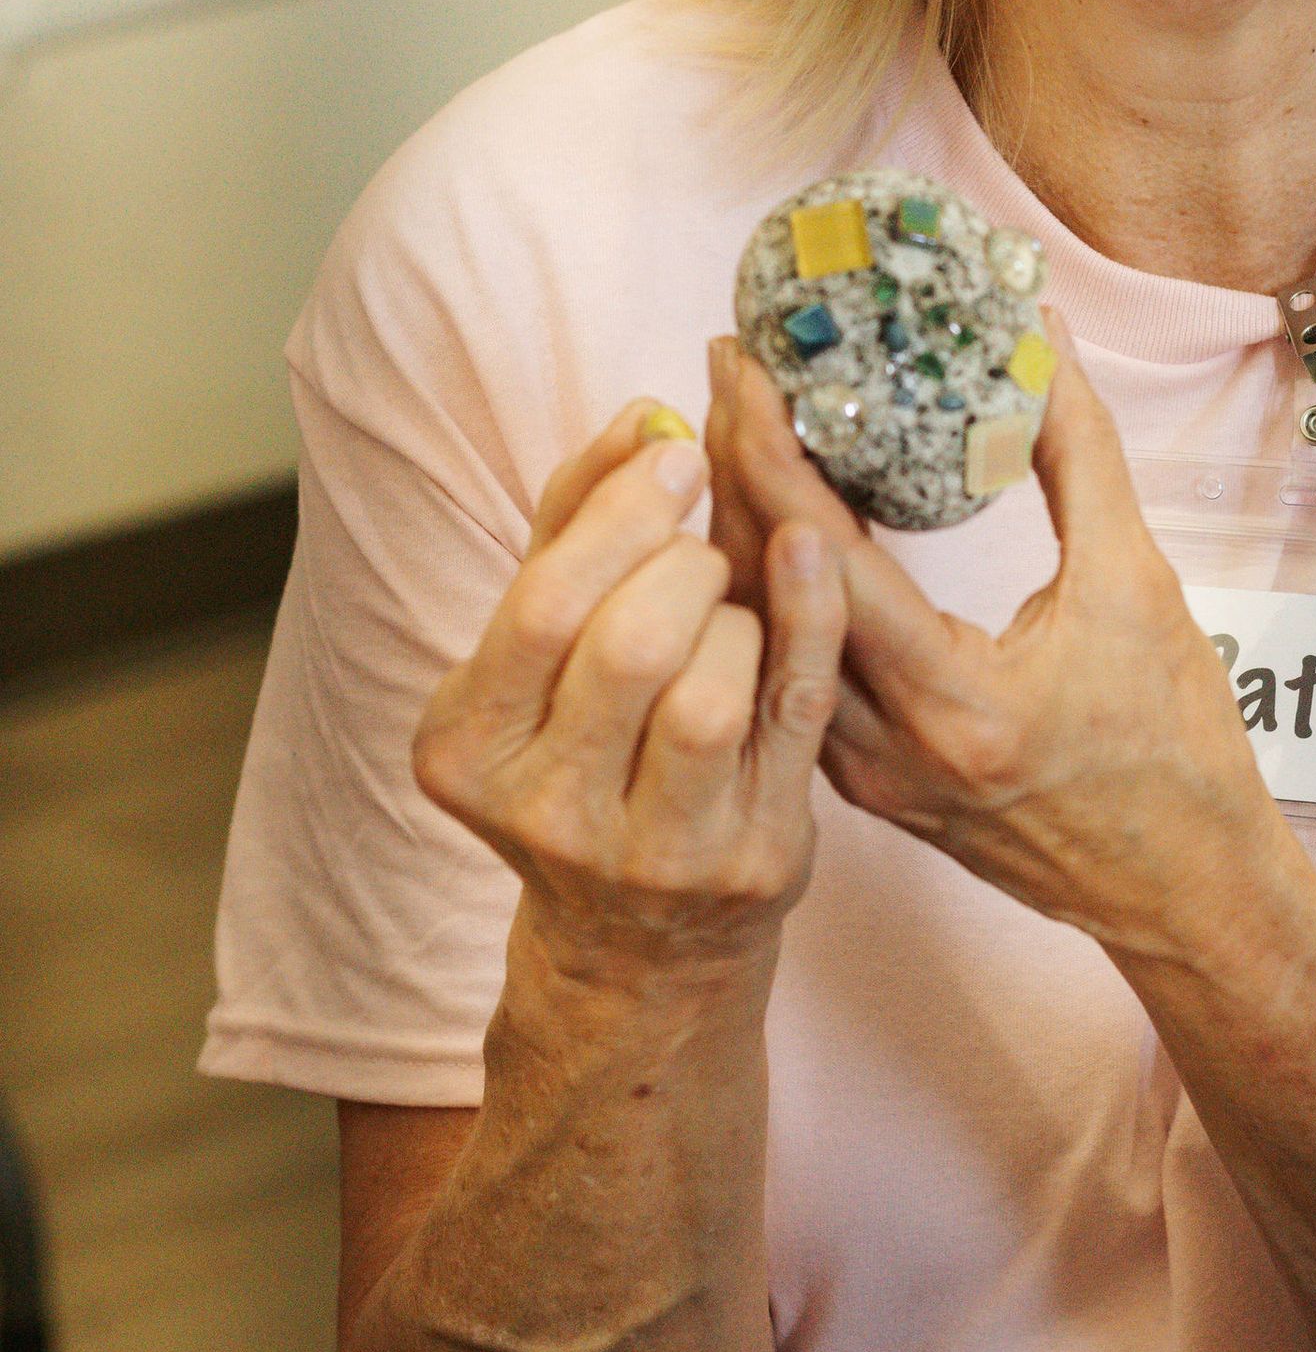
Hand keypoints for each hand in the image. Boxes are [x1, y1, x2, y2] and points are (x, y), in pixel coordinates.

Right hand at [411, 398, 846, 990]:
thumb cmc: (588, 743)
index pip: (543, 607)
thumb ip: (576, 521)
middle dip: (679, 559)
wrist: (639, 935)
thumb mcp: (547, 644)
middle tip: (699, 540)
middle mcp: (550, 815)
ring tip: (725, 604)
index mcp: (470, 752)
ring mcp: (657, 853)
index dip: (618, 515)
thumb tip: (644, 415)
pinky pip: (792, 714)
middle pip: (627, 645)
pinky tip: (810, 552)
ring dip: (731, 611)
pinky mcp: (755, 859)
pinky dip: (809, 618)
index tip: (671, 457)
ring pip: (706, 691)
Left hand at [707, 322, 1286, 960]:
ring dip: (744, 530)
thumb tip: (1040, 337)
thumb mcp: (1138, 585)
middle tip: (728, 371)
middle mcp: (889, 751)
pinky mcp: (869, 787)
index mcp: (955, 701)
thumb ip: (1080, 454)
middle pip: (770, 594)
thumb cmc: (1176, 747)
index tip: (744, 367)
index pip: (822, 561)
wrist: (1186, 892)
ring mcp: (869, 777)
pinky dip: (776, 592)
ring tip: (735, 427)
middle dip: (736, 470)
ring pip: (769, 637)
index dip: (769, 453)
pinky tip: (775, 526)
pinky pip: (795, 672)